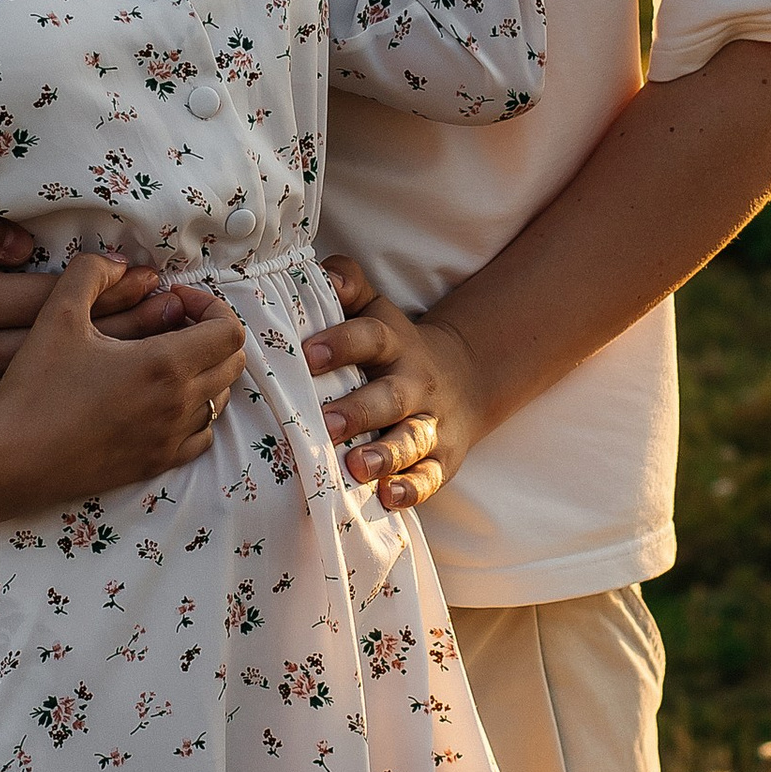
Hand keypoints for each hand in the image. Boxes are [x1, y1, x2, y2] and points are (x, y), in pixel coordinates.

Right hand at [0, 257, 246, 524]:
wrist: (11, 461)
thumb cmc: (34, 389)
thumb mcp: (56, 314)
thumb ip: (90, 273)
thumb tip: (119, 262)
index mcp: (164, 365)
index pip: (229, 330)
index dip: (210, 306)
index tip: (175, 300)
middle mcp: (178, 405)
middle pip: (232, 363)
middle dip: (210, 334)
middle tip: (171, 324)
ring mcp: (170, 440)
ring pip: (219, 399)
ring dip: (204, 371)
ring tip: (163, 358)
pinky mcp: (155, 464)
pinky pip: (201, 436)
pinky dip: (195, 412)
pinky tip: (159, 401)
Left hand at [301, 254, 490, 515]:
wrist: (464, 379)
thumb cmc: (392, 346)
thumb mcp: (376, 309)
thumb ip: (348, 284)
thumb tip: (322, 273)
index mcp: (394, 344)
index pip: (370, 338)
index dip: (341, 344)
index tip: (307, 356)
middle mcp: (415, 384)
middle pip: (390, 396)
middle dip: (359, 410)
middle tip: (326, 423)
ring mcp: (429, 423)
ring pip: (411, 440)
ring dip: (385, 455)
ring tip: (357, 467)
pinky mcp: (441, 458)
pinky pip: (430, 477)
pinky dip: (412, 489)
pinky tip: (389, 498)